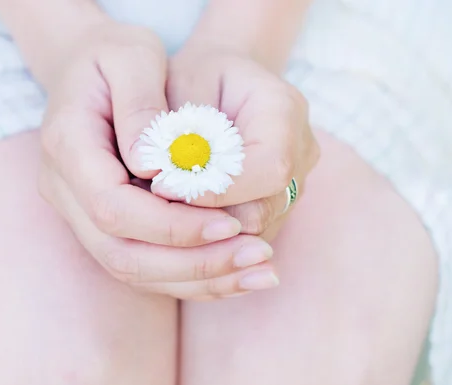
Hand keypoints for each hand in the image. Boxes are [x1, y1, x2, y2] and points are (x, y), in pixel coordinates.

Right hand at [38, 21, 277, 299]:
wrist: (88, 70)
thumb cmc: (114, 55)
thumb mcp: (131, 56)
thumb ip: (140, 105)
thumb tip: (155, 167)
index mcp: (67, 145)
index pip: (113, 207)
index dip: (172, 225)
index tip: (230, 223)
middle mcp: (64, 188)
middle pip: (121, 253)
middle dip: (192, 262)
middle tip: (254, 257)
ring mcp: (76, 211)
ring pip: (131, 269)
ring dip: (195, 279)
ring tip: (256, 273)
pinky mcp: (99, 223)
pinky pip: (140, 266)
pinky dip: (187, 276)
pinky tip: (232, 274)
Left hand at [163, 47, 319, 239]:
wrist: (225, 81)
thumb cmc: (198, 77)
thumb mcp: (178, 82)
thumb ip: (168, 123)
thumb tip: (151, 170)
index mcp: (283, 110)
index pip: (268, 169)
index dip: (217, 189)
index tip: (162, 187)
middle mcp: (301, 153)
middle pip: (262, 210)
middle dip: (203, 217)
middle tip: (153, 206)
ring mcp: (294, 185)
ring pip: (252, 233)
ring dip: (203, 231)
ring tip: (161, 210)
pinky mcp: (278, 207)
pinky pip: (246, 239)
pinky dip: (210, 237)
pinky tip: (177, 218)